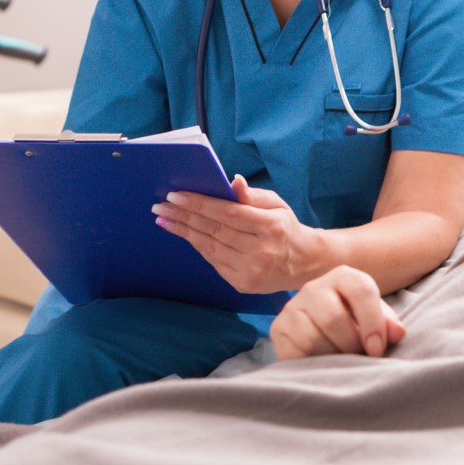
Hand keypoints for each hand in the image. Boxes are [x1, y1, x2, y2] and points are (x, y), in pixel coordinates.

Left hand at [151, 174, 322, 293]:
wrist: (303, 263)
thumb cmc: (285, 228)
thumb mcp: (276, 205)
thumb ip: (252, 195)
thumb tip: (232, 181)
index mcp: (272, 227)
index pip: (228, 213)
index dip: (200, 204)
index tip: (175, 195)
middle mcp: (261, 251)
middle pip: (215, 230)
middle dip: (184, 216)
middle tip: (161, 205)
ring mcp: (251, 270)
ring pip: (209, 247)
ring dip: (184, 231)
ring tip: (164, 218)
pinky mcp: (242, 283)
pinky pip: (213, 261)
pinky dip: (197, 245)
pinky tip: (184, 233)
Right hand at [270, 265, 405, 359]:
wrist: (324, 332)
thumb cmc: (356, 325)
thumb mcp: (376, 321)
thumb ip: (388, 325)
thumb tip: (397, 332)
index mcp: (344, 277)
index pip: (361, 290)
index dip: (372, 322)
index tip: (377, 349)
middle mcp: (314, 288)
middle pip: (333, 318)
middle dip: (350, 345)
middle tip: (358, 357)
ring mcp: (292, 308)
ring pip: (313, 338)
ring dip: (332, 356)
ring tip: (341, 360)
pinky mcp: (278, 329)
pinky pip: (295, 352)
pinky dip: (313, 363)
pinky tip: (322, 363)